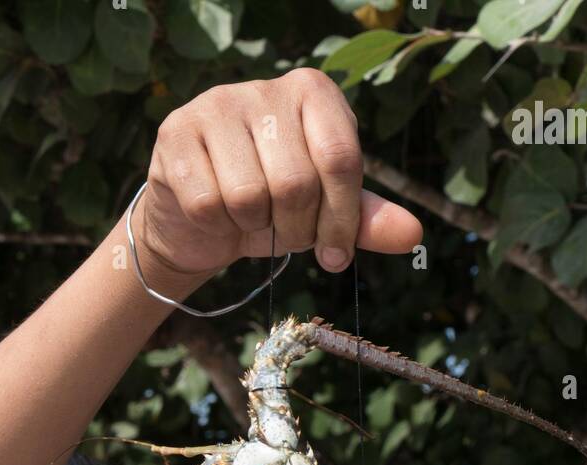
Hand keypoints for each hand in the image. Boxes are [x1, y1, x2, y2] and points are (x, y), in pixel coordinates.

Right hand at [131, 68, 422, 282]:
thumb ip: (365, 219)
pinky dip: (217, 225)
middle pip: (296, 182)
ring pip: (249, 195)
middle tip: (285, 235)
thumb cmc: (271, 208)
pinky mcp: (175, 134)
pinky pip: (207, 202)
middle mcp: (265, 88)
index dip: (341, 220)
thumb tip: (412, 235)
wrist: (199, 220)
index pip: (340, 159)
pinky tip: (216, 213)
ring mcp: (215, 106)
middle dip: (294, 229)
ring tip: (251, 220)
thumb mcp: (324, 213)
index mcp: (313, 93)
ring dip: (254, 228)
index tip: (336, 256)